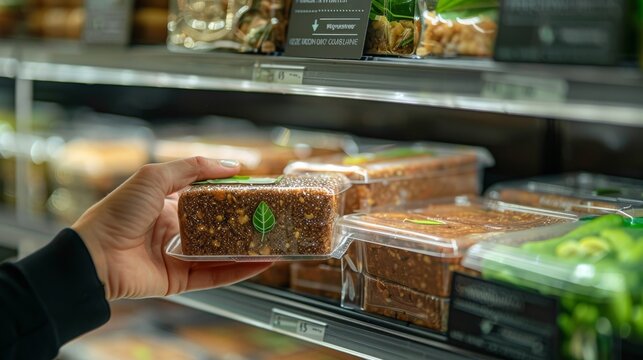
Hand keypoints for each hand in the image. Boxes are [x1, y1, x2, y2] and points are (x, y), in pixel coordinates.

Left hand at [72, 157, 271, 299]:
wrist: (94, 255)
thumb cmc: (118, 212)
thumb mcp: (154, 177)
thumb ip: (192, 168)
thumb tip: (232, 165)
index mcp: (170, 204)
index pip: (209, 197)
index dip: (232, 193)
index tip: (257, 189)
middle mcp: (178, 229)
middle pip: (220, 226)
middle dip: (245, 223)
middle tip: (271, 217)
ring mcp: (181, 256)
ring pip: (223, 253)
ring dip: (249, 248)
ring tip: (274, 241)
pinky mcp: (181, 280)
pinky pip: (216, 275)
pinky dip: (239, 270)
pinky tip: (261, 263)